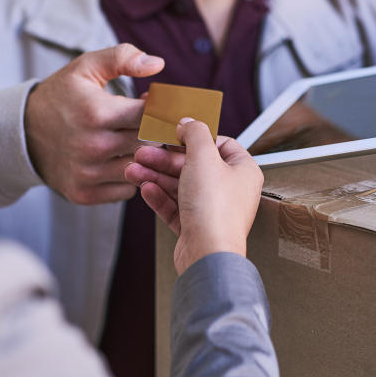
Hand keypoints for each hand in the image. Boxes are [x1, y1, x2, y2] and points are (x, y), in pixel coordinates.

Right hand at [24, 44, 164, 204]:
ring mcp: (87, 173)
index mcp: (96, 112)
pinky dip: (128, 177)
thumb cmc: (62, 96)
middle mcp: (92, 146)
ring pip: (141, 168)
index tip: (151, 105)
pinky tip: (118, 160)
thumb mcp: (86, 67)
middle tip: (146, 123)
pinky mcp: (84, 193)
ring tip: (132, 141)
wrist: (22, 132)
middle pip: (149, 143)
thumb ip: (123, 57)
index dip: (158, 109)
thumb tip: (158, 64)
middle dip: (154, 132)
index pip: (151, 115)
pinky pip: (126, 190)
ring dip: (143, 156)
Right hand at [125, 119, 263, 274]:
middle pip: (193, 165)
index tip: (173, 134)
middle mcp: (230, 190)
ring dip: (155, 176)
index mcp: (243, 170)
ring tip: (132, 170)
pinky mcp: (195, 227)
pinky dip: (159, 196)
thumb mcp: (203, 156)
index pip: (220, 144)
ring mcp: (212, 210)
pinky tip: (144, 188)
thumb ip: (195, 133)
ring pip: (180, 186)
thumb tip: (189, 122)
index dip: (194, 137)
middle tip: (143, 152)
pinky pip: (175, 207)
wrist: (208, 254)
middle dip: (164, 159)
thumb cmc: (215, 210)